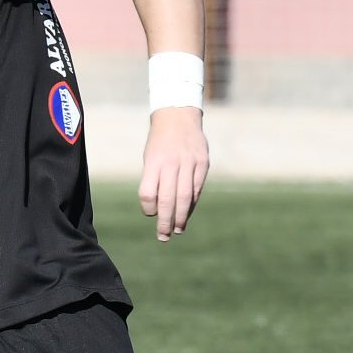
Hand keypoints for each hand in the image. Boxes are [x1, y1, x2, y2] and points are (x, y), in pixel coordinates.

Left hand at [139, 107, 208, 241]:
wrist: (178, 116)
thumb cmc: (159, 142)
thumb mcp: (149, 157)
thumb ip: (153, 181)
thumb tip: (158, 209)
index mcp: (154, 162)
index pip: (148, 193)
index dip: (148, 208)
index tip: (150, 214)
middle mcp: (172, 163)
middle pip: (168, 199)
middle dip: (165, 221)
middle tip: (163, 236)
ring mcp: (190, 163)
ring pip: (186, 196)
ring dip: (182, 216)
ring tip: (177, 230)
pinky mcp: (203, 163)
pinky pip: (197, 188)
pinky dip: (192, 203)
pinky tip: (187, 212)